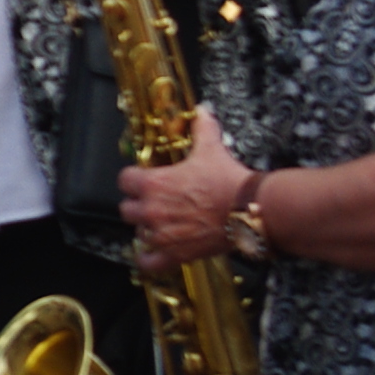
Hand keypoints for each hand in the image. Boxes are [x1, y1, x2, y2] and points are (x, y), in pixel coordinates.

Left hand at [121, 107, 241, 269]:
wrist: (249, 210)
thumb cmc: (227, 180)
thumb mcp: (211, 149)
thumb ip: (202, 128)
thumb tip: (203, 111)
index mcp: (153, 183)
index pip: (125, 180)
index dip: (134, 180)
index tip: (144, 180)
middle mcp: (151, 210)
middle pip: (127, 209)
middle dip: (139, 206)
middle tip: (154, 204)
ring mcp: (162, 234)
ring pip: (139, 234)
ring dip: (148, 230)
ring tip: (162, 226)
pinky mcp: (176, 254)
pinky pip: (150, 263)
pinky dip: (150, 260)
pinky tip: (155, 255)